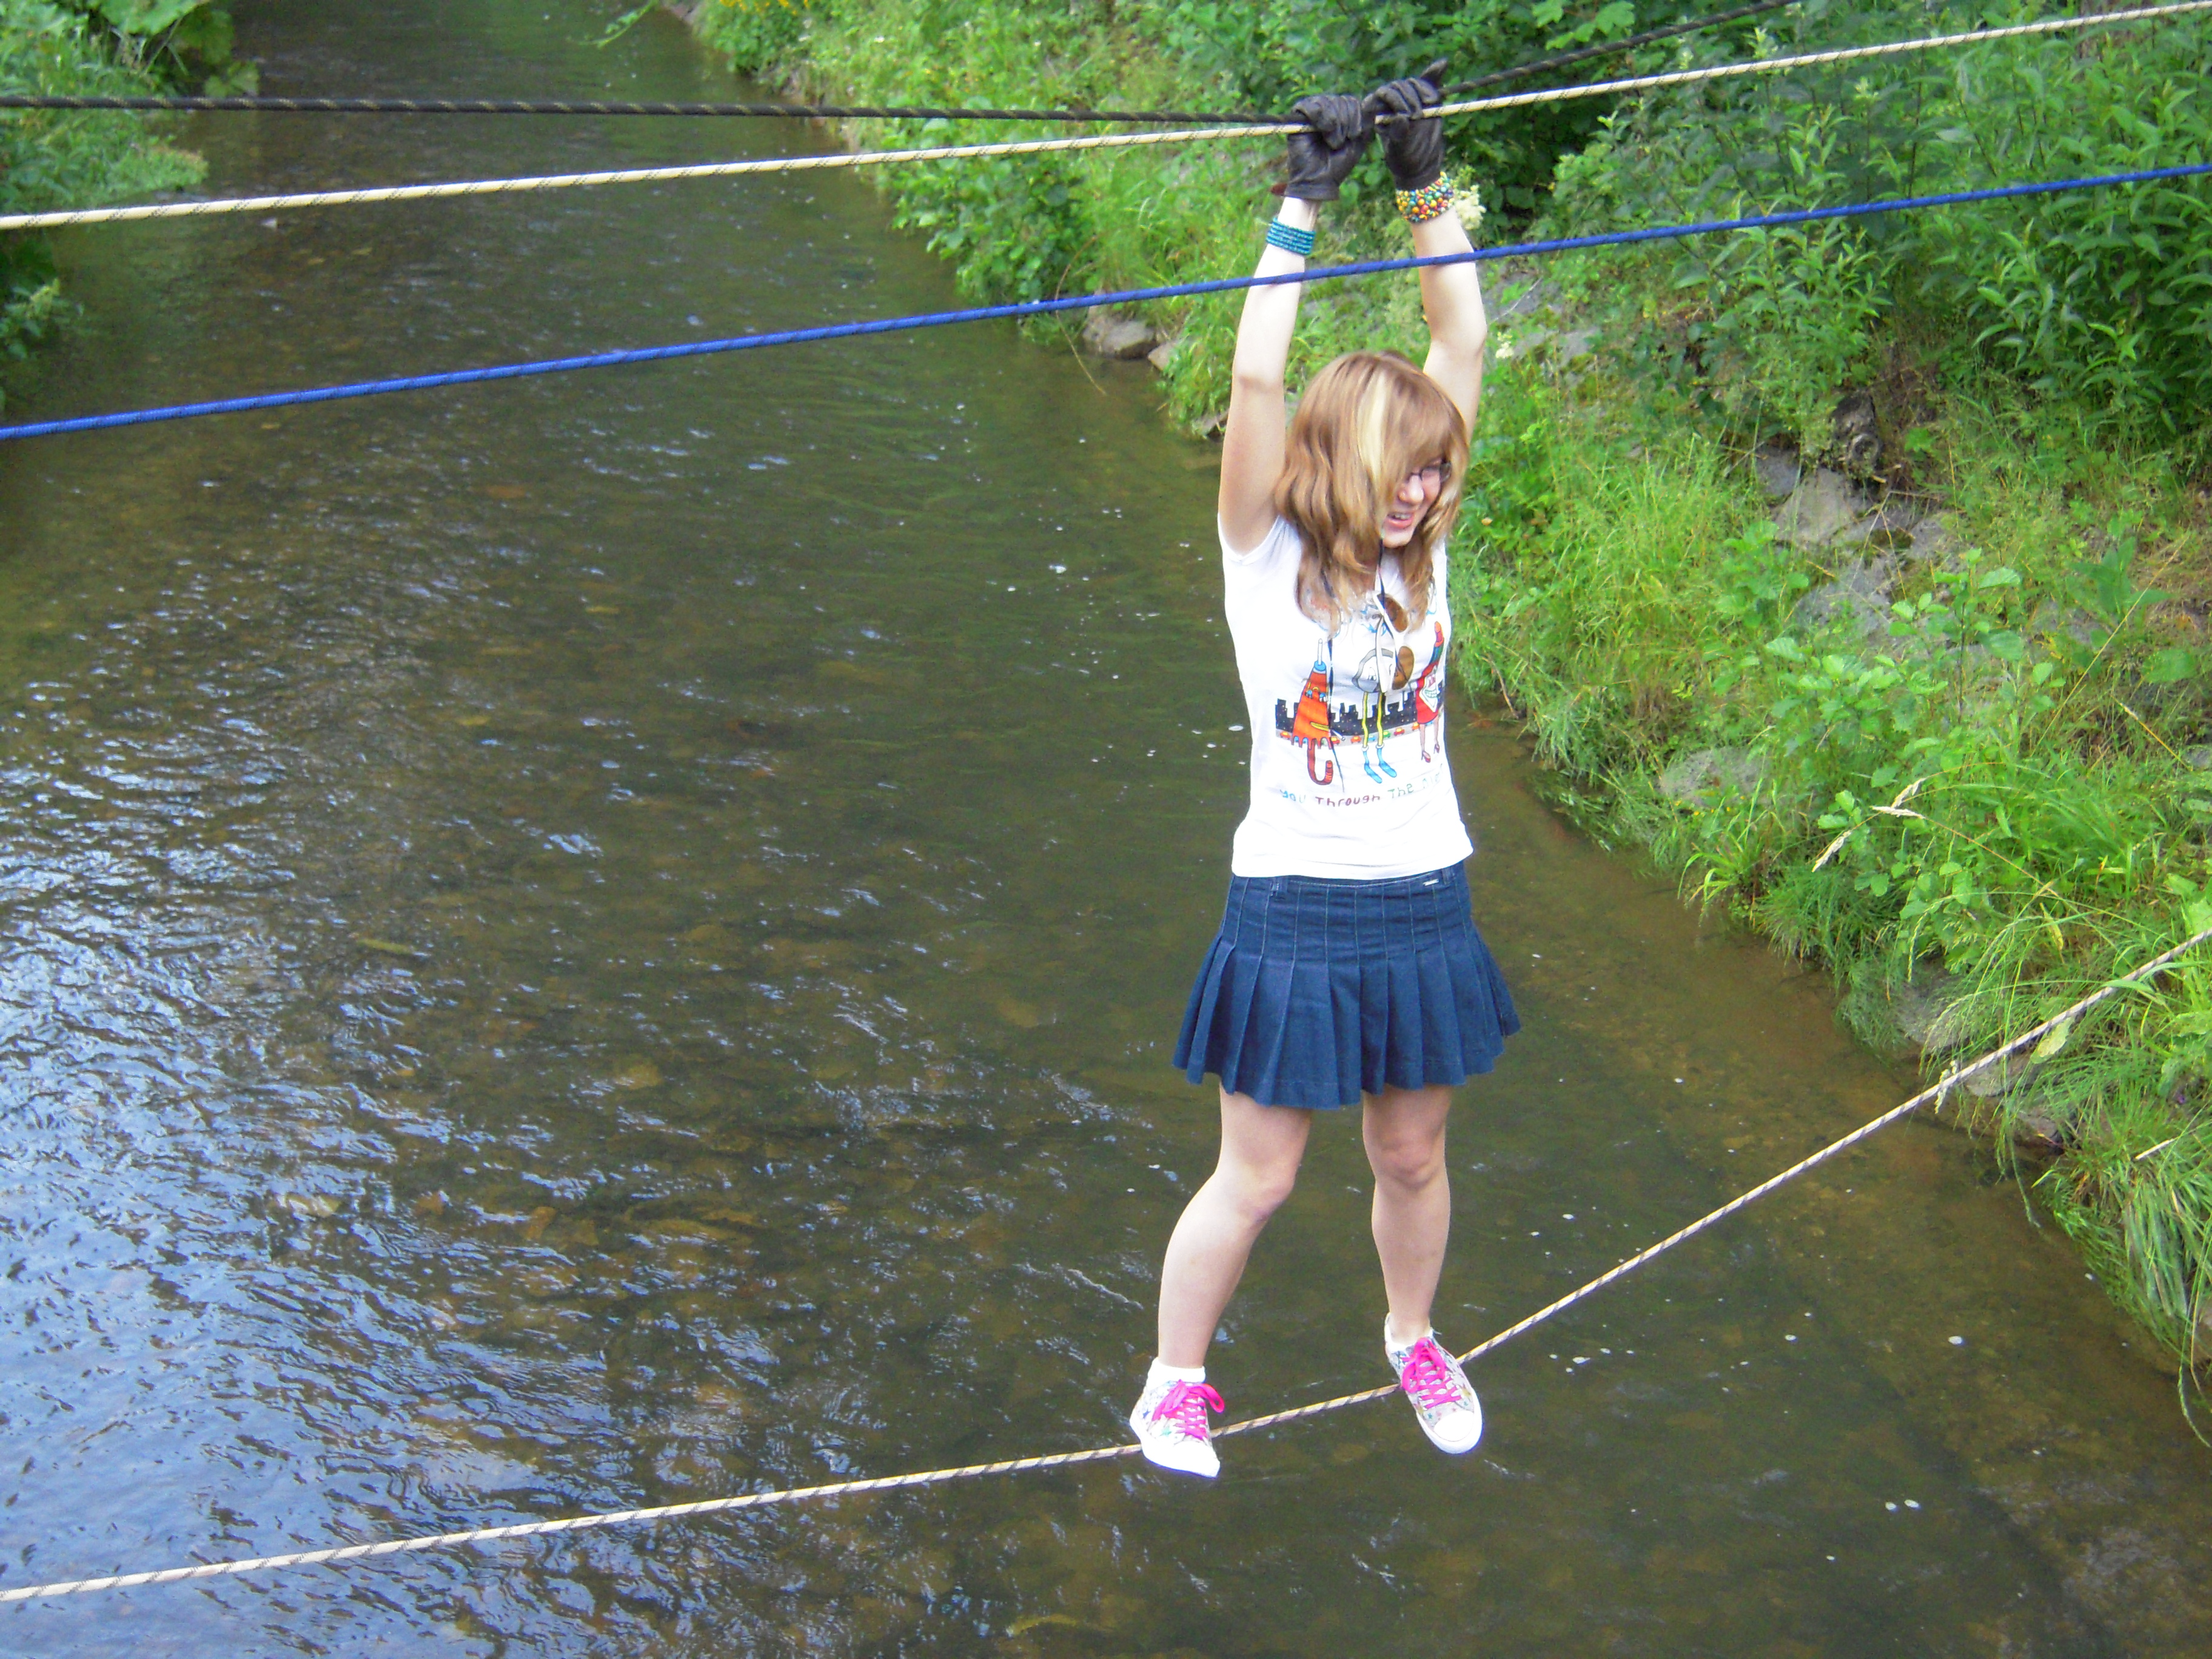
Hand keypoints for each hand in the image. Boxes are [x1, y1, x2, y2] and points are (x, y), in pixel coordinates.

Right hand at [1283, 93, 1370, 201]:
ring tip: (1333, 142)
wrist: (1318, 181)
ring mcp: (1311, 112)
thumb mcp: (1359, 141)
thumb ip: (1366, 121)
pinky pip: (1311, 106)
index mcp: (1340, 114)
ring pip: (1328, 102)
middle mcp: (1326, 110)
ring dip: (1335, 123)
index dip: (1357, 116)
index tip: (1355, 136)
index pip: (1352, 101)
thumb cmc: (1338, 164)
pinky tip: (1324, 131)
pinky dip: (1321, 118)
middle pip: (1341, 100)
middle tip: (1341, 142)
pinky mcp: (1297, 117)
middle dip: (1346, 122)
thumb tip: (1369, 100)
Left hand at [1367, 59, 1446, 190]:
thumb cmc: (1405, 160)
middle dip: (1408, 97)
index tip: (1405, 114)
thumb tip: (1400, 117)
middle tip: (1418, 115)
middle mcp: (1391, 103)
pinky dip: (1435, 73)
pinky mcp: (1425, 99)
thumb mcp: (1399, 149)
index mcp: (1378, 112)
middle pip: (1398, 86)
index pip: (1382, 94)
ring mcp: (1409, 99)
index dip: (1392, 99)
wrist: (1422, 165)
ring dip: (1422, 90)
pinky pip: (1428, 82)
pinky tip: (1443, 65)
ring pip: (1413, 84)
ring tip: (1429, 104)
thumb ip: (1398, 133)